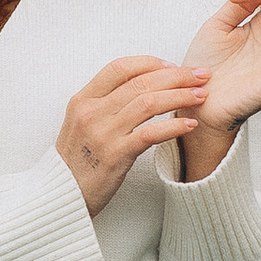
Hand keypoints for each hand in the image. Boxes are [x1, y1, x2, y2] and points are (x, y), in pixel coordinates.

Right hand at [57, 55, 214, 217]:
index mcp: (82, 100)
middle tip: (201, 76)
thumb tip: (141, 88)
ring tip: (201, 96)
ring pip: (149, 103)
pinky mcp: (115, 156)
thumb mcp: (81, 125)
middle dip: (177, 76)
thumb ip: (105, 105)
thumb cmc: (76, 162)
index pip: (119, 68)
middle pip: (141, 82)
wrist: (59, 197)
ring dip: (181, 96)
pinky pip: (151, 133)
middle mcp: (91, 112)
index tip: (172, 65)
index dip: (150, 63)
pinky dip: (174, 126)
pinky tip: (189, 125)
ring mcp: (103, 133)